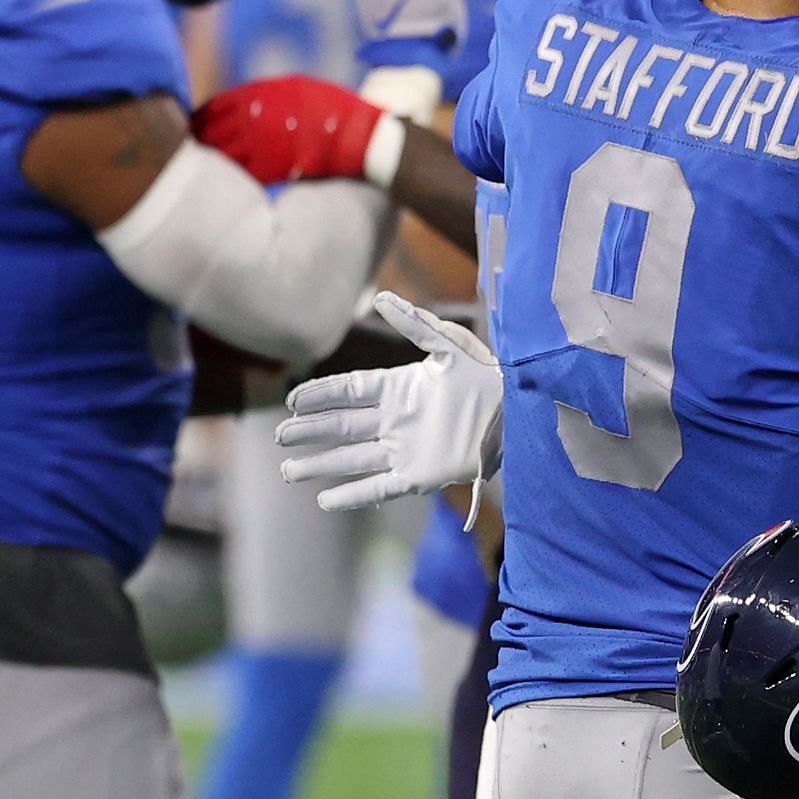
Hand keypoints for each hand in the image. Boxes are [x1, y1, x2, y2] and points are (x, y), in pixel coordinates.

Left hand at [191, 75, 390, 185]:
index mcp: (258, 96)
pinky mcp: (275, 166)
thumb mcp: (293, 89)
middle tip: (188, 151)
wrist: (359, 135)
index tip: (191, 128)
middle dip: (199, 141)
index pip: (214, 108)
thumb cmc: (329, 110)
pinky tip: (228, 181)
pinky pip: (245, 171)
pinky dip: (234, 175)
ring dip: (212, 161)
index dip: (199, 120)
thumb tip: (234, 107)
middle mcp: (256, 118)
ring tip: (203, 169)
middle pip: (212, 132)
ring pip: (224, 154)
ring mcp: (264, 143)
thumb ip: (262, 97)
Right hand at [275, 291, 502, 510]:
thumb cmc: (487, 377)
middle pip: (342, 426)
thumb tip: (381, 298)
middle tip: (280, 437)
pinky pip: (378, 487)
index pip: (349, 391)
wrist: (517, 416)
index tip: (293, 400)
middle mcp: (395, 420)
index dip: (320, 396)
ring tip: (288, 472)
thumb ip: (415, 324)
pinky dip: (352, 496)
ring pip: (352, 459)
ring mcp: (404, 450)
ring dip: (320, 465)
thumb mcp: (450, 346)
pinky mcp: (417, 477)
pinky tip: (325, 500)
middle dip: (310, 431)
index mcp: (398, 388)